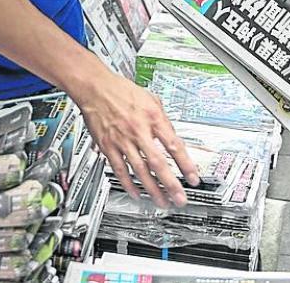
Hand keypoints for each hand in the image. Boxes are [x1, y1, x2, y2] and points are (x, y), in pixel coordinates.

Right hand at [75, 69, 197, 207]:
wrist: (96, 87)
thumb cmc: (122, 90)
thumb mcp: (151, 99)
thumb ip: (163, 120)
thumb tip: (173, 136)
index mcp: (153, 117)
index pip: (174, 145)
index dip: (186, 164)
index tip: (193, 178)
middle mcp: (139, 131)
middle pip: (158, 163)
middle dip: (171, 184)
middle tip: (180, 198)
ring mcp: (122, 140)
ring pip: (140, 170)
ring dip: (153, 189)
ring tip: (162, 202)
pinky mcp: (108, 146)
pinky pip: (120, 169)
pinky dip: (129, 184)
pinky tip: (137, 193)